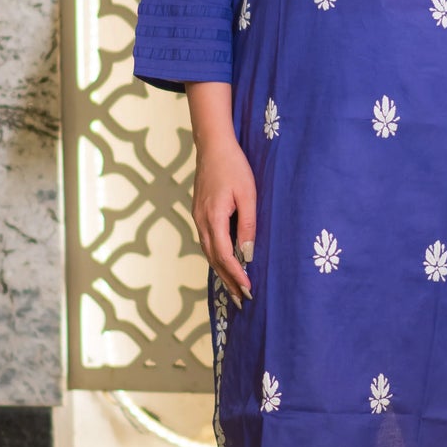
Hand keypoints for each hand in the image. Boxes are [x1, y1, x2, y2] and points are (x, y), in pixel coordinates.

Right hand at [192, 136, 255, 307]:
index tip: (248, 289)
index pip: (224, 255)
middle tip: (242, 301)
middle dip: (228, 281)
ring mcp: (197, 218)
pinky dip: (216, 259)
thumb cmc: (234, 167)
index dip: (236, 274)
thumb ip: (248, 224)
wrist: (212, 146)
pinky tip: (225, 266)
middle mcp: (201, 221)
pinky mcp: (199, 214)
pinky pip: (207, 243)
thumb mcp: (248, 194)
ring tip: (234, 291)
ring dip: (221, 273)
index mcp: (213, 217)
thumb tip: (248, 253)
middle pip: (214, 259)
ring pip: (208, 253)